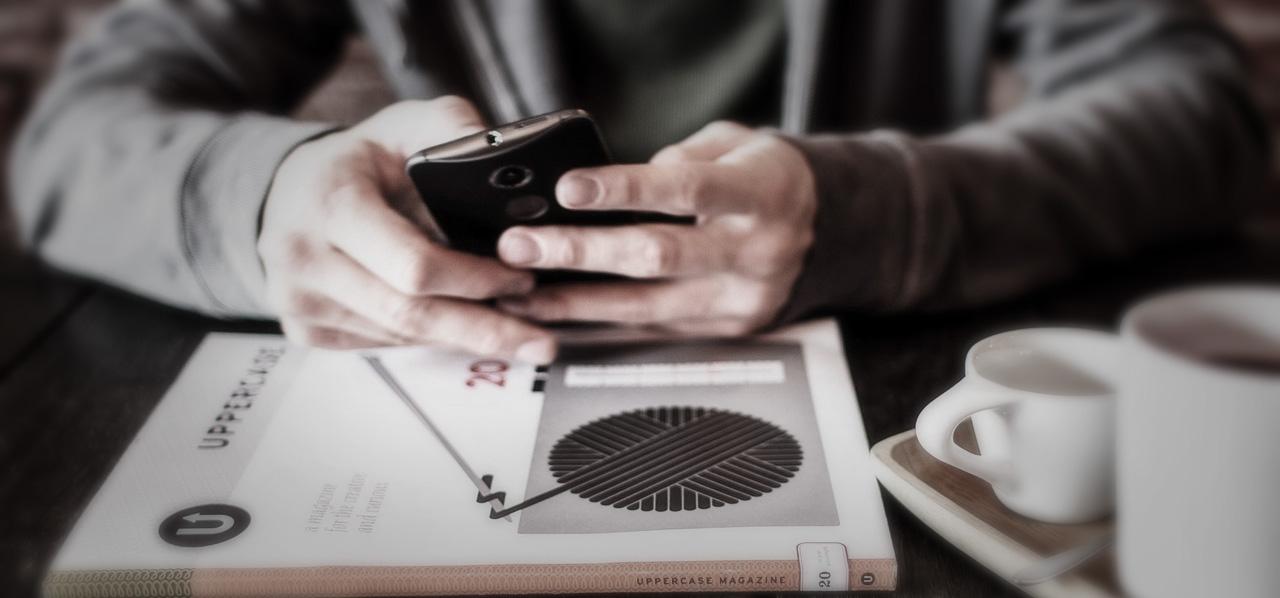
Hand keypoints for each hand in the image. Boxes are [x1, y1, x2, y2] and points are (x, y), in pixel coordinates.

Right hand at [259, 98, 556, 361]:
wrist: (290, 190)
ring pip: (400, 335)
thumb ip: (453, 128)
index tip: (523, 280)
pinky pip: (382, 344)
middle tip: (540, 342)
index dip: (475, 279)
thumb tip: (505, 155)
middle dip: (483, 329)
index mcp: (329, 203)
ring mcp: (298, 301)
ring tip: (516, 335)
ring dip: (461, 337)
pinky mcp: (304, 329)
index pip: (414, 264)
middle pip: (410, 314)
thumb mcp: (404, 124)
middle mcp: (302, 258)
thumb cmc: (360, 159)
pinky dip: (429, 338)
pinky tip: (463, 331)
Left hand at [495, 121, 816, 335]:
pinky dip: (604, 323)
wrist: (832, 231)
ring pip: (647, 308)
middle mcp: (756, 251)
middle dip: (580, 252)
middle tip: (521, 246)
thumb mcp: (737, 143)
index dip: (625, 189)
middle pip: (658, 257)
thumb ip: (682, 157)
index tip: (568, 188)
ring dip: (576, 302)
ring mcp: (743, 299)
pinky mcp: (728, 330)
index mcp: (762, 193)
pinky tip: (560, 316)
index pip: (686, 189)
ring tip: (520, 292)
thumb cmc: (768, 178)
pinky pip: (656, 329)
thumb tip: (611, 185)